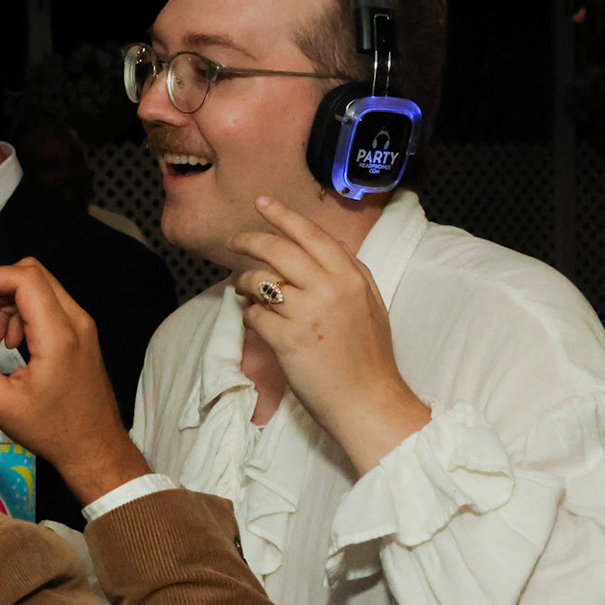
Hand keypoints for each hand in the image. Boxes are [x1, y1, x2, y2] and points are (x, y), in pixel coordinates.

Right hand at [0, 258, 147, 505]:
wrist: (95, 449)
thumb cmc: (49, 430)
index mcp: (57, 334)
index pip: (24, 279)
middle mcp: (76, 320)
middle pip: (33, 275)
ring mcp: (83, 326)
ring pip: (41, 288)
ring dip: (9, 303)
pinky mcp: (82, 334)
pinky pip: (50, 305)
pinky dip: (24, 313)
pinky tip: (10, 345)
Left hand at [226, 196, 430, 474]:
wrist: (368, 401)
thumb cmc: (370, 356)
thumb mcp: (372, 304)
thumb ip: (353, 270)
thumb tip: (333, 243)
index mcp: (350, 277)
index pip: (311, 234)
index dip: (283, 215)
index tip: (262, 203)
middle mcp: (328, 288)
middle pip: (277, 250)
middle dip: (249, 240)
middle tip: (233, 241)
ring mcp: (306, 314)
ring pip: (260, 281)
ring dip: (245, 282)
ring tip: (245, 289)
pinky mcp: (287, 340)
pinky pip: (254, 315)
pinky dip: (250, 315)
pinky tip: (258, 321)